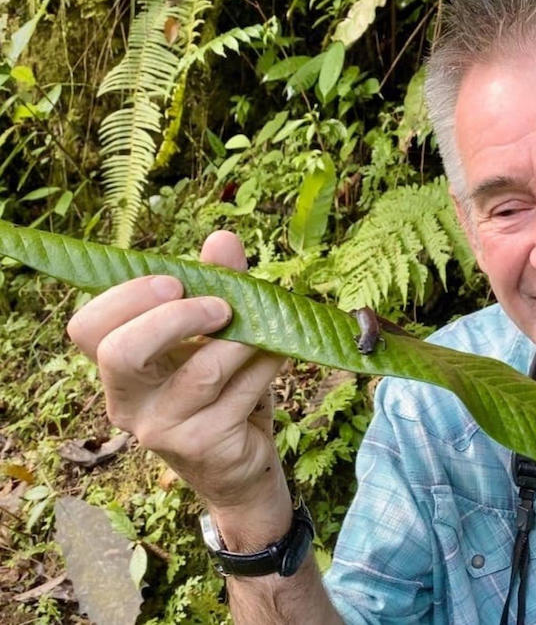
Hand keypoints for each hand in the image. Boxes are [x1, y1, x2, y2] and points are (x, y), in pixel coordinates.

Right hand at [67, 232, 289, 527]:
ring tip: (266, 331)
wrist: (242, 466)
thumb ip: (218, 286)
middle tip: (222, 307)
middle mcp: (129, 401)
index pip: (87, 328)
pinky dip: (266, 365)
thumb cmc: (222, 393)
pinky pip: (240, 393)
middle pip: (120, 352)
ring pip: (200, 372)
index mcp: (120, 368)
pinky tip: (278, 356)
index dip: (126, 297)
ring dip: (242, 341)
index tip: (175, 280)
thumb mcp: (216, 336)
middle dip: (175, 317)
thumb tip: (223, 239)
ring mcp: (163, 429)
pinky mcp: (203, 446)